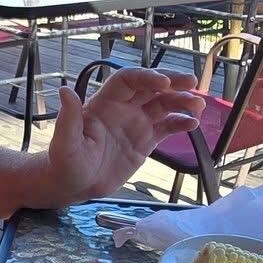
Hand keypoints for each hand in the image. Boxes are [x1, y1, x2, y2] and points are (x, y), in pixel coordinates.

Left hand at [45, 67, 205, 204]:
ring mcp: (136, 124)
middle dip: (172, 82)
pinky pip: (166, 127)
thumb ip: (68, 118)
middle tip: (192, 82)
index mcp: (104, 103)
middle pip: (151, 88)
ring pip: (163, 105)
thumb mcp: (65, 142)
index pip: (128, 81)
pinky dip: (180, 124)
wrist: (73, 185)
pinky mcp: (145, 141)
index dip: (146, 78)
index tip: (164, 84)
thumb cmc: (65, 162)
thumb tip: (64, 90)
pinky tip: (192, 125)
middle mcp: (123, 108)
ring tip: (198, 106)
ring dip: (181, 102)